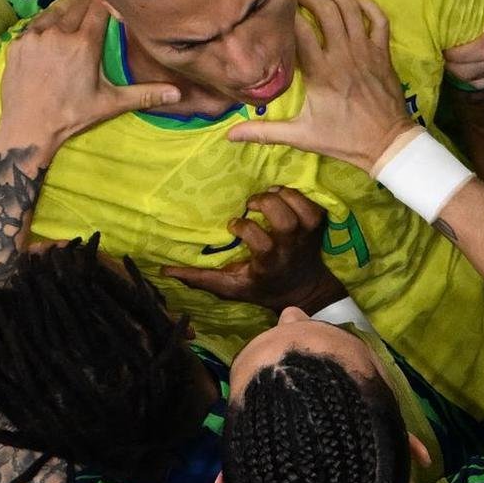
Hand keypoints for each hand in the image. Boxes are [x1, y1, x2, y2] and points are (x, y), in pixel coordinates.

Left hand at [0, 0, 180, 154]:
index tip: (112, 9)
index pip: (98, 8)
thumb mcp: (111, 104)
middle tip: (96, 14)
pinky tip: (53, 32)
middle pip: (77, 5)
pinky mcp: (16, 43)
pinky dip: (46, 23)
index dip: (106, 6)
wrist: (28, 127)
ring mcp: (34, 37)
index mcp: (84, 45)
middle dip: (88, 7)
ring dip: (66, 11)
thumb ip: (145, 94)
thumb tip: (178, 94)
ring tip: (75, 17)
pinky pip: (34, 24)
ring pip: (54, 10)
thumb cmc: (72, 116)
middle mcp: (58, 34)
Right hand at [163, 187, 345, 314]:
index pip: (261, 242)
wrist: (304, 288)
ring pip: (301, 210)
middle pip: (285, 221)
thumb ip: (200, 279)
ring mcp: (307, 237)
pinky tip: (284, 196)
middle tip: (252, 203)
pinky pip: (313, 205)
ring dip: (283, 196)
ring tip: (268, 194)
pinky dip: (300, 196)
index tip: (233, 225)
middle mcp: (290, 248)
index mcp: (268, 263)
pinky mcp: (319, 227)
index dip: (245, 228)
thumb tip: (164, 272)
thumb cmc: (262, 286)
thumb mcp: (230, 286)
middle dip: (267, 205)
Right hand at [228, 0, 415, 172]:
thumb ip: (265, 133)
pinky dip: (366, 4)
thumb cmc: (343, 139)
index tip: (274, 9)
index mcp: (321, 72)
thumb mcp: (301, 137)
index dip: (286, 14)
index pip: (300, 29)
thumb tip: (229, 136)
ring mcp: (366, 51)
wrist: (386, 143)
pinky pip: (378, 19)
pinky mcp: (383, 53)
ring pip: (351, 8)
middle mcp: (343, 55)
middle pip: (326, 9)